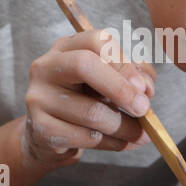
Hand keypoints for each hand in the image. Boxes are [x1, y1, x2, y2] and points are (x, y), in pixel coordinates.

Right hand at [21, 28, 155, 166]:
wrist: (49, 135)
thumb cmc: (84, 101)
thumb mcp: (108, 81)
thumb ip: (132, 76)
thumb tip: (146, 89)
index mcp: (66, 48)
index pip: (97, 42)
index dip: (124, 63)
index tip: (144, 87)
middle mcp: (46, 67)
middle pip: (85, 65)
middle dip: (121, 89)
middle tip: (143, 109)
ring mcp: (39, 98)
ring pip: (91, 111)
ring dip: (124, 127)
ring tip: (141, 135)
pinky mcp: (41, 128)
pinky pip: (86, 137)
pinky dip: (112, 143)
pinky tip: (121, 143)